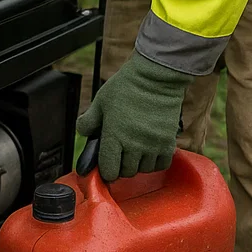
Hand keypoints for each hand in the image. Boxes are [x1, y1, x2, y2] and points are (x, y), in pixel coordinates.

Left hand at [75, 51, 190, 179]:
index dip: (106, 171)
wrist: (155, 78)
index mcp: (113, 136)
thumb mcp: (100, 102)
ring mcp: (152, 145)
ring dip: (138, 165)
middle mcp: (133, 145)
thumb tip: (83, 133)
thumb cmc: (126, 87)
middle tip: (120, 156)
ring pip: (144, 170)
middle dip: (121, 167)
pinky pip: (161, 164)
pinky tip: (149, 152)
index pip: (109, 170)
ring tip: (135, 152)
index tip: (106, 166)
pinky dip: (155, 162)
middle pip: (127, 172)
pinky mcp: (168, 141)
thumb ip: (89, 121)